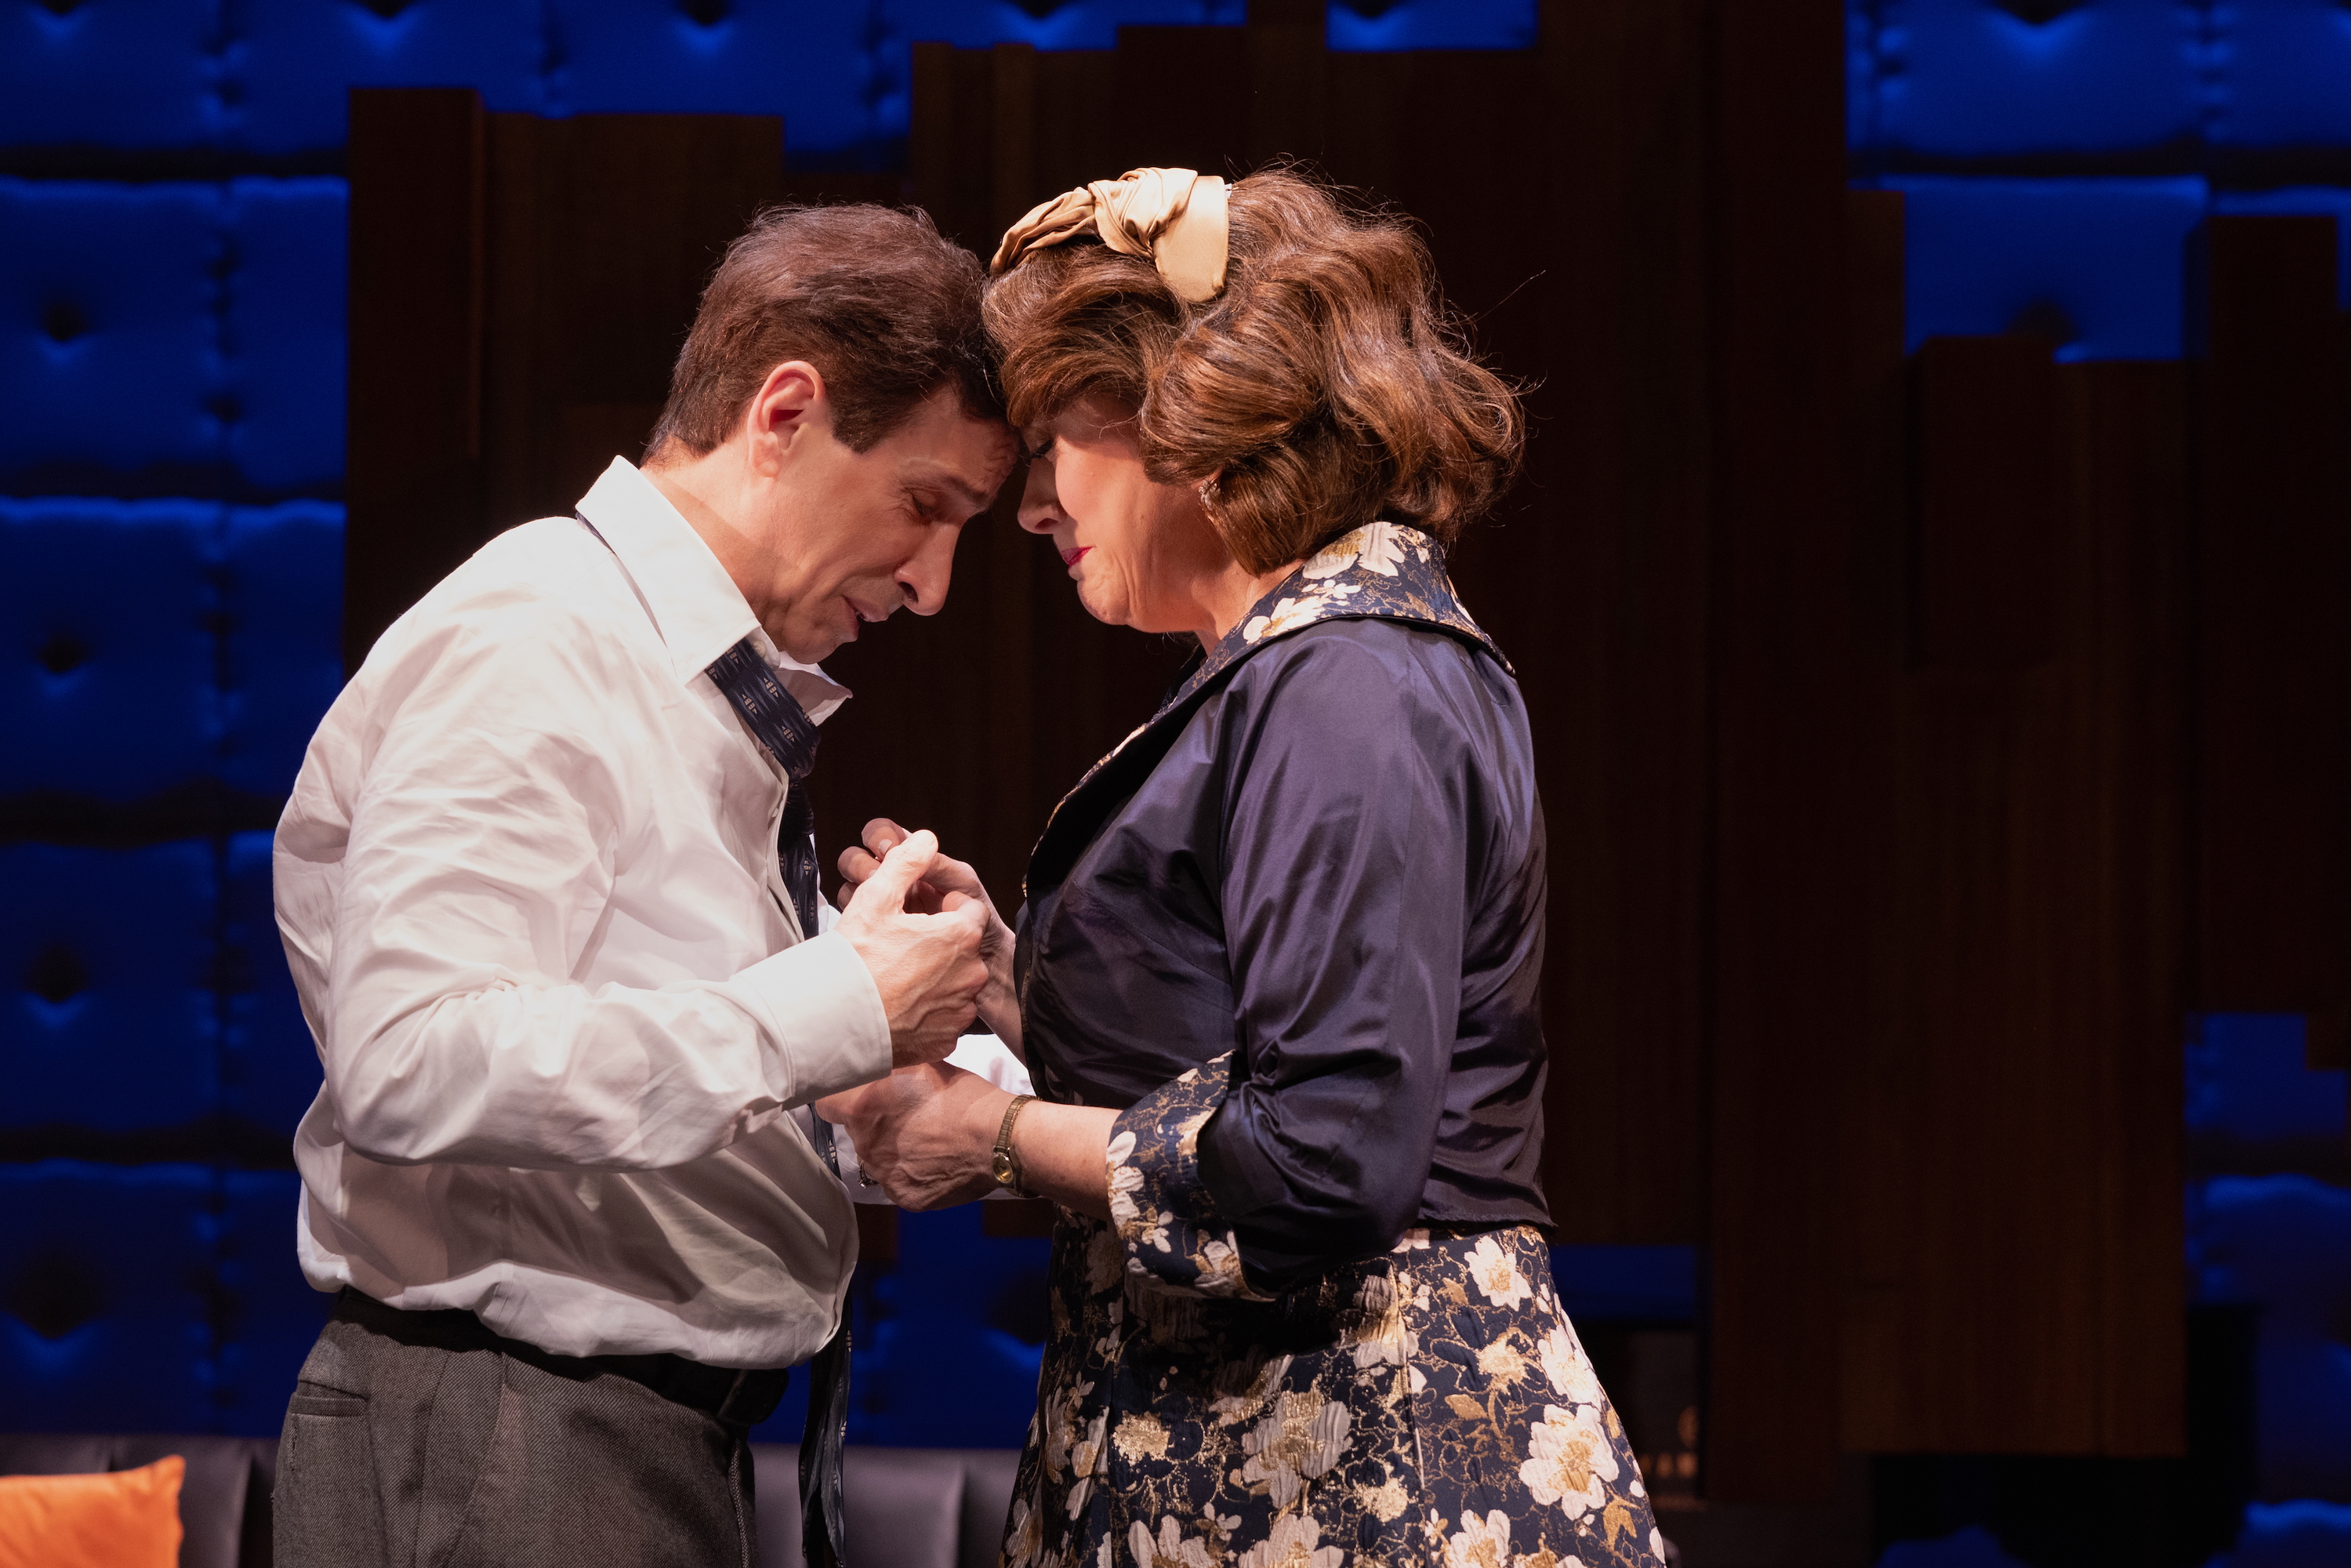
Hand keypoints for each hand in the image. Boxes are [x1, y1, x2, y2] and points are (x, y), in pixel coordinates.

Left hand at [816, 1065, 1005, 1210]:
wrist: (997, 1139)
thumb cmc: (962, 1097)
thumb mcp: (921, 1067)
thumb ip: (889, 1069)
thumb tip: (875, 1066)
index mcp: (863, 1111)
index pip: (827, 1106)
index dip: (841, 1099)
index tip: (854, 1097)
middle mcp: (866, 1147)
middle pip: (858, 1133)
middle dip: (876, 1123)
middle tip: (908, 1114)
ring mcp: (885, 1176)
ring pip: (879, 1159)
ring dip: (894, 1149)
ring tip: (927, 1139)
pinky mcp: (906, 1197)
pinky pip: (899, 1182)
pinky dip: (912, 1173)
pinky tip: (935, 1160)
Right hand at [833, 830, 988, 1066]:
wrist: (837, 1023)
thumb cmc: (856, 959)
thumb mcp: (876, 898)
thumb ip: (906, 863)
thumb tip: (926, 839)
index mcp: (961, 936)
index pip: (969, 913)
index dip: (944, 912)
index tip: (918, 919)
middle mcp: (971, 974)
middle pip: (964, 950)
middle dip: (940, 947)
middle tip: (902, 950)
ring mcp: (960, 1010)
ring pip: (956, 986)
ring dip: (936, 981)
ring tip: (899, 981)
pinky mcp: (947, 1040)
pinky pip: (945, 1019)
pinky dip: (929, 1013)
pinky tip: (901, 1008)